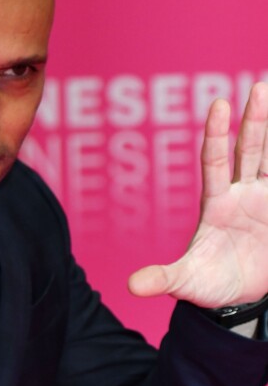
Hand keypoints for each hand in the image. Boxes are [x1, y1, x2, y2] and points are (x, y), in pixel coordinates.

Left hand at [129, 82, 267, 307]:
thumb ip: (163, 278)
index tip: (219, 105)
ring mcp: (265, 202)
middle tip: (260, 88)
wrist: (237, 297)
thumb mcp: (186, 282)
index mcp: (216, 204)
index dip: (217, 134)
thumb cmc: (208, 284)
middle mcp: (241, 195)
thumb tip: (130, 287)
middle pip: (249, 151)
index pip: (215, 162)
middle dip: (256, 121)